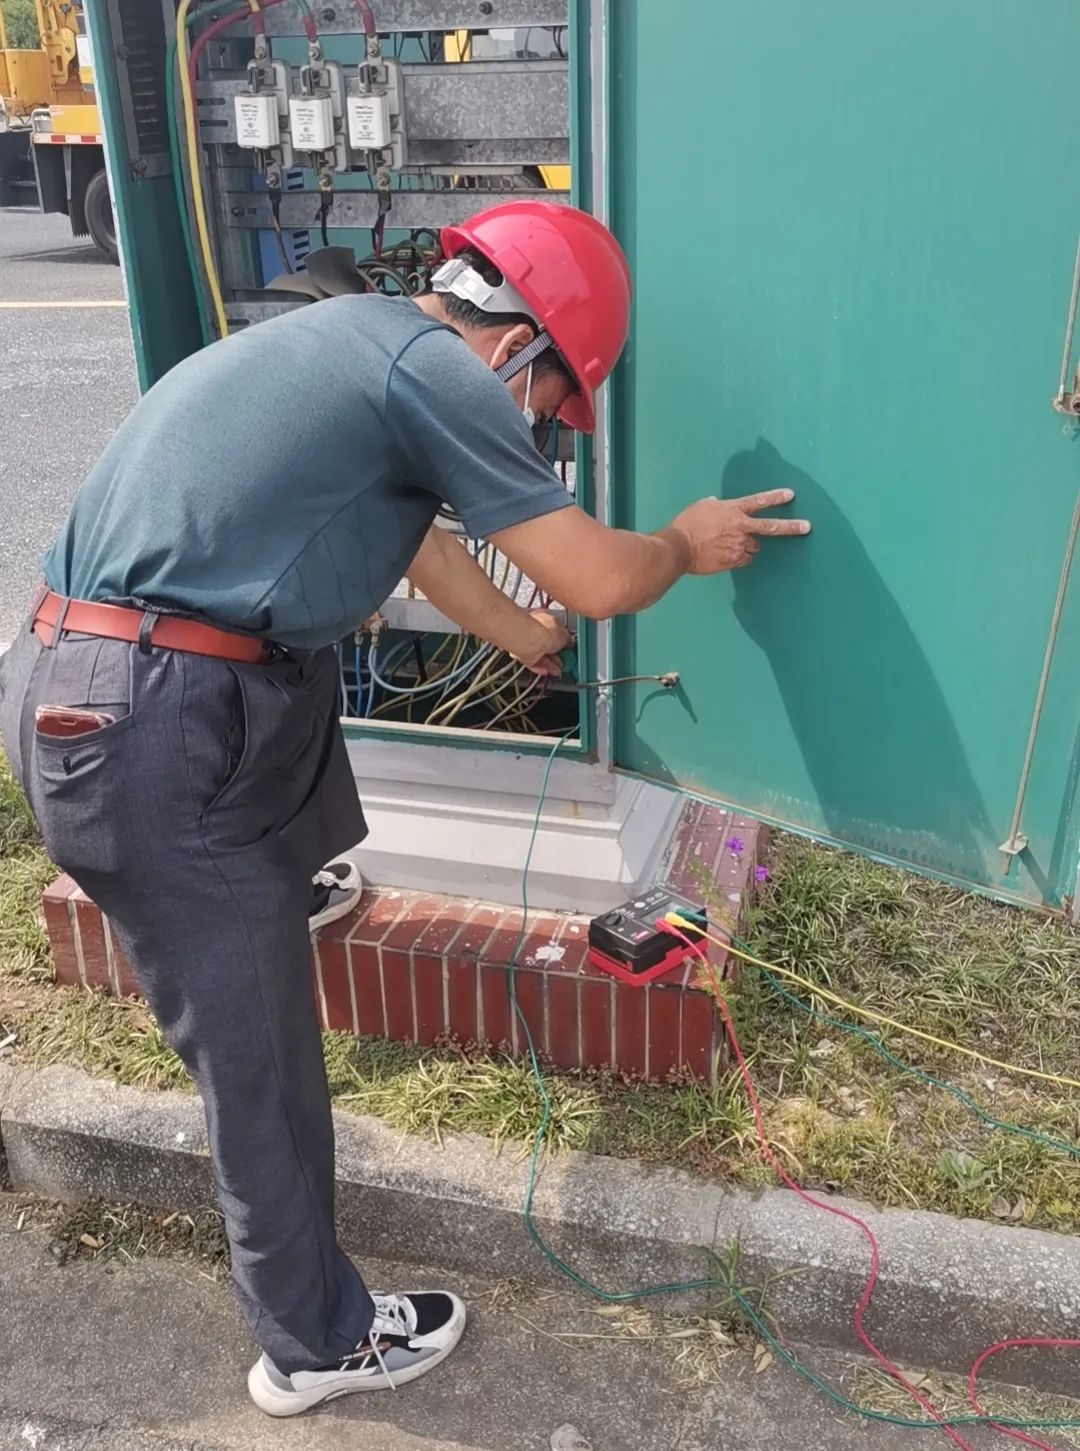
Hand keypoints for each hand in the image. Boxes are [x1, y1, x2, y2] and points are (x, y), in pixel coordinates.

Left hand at [510, 608, 572, 676]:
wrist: (529, 640)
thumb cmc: (544, 631)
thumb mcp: (565, 635)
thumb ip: (568, 639)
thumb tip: (570, 641)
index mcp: (545, 618)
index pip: (555, 630)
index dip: (562, 641)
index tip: (567, 648)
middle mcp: (534, 628)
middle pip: (546, 643)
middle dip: (555, 655)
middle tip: (562, 661)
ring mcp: (526, 640)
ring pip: (539, 654)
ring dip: (549, 663)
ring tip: (556, 670)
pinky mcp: (521, 653)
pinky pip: (531, 661)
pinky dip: (539, 666)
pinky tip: (545, 670)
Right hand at [670, 490, 810, 573]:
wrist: (678, 548)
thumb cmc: (686, 525)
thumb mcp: (700, 507)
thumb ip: (713, 505)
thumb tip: (716, 503)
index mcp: (733, 510)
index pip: (759, 501)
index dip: (775, 497)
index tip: (790, 495)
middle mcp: (741, 527)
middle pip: (771, 527)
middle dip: (791, 527)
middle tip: (806, 527)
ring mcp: (739, 545)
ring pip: (754, 547)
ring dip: (748, 546)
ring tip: (730, 545)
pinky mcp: (734, 561)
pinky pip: (744, 560)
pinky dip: (739, 558)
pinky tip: (726, 556)